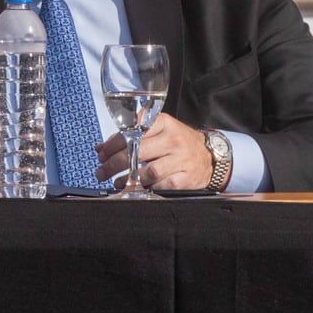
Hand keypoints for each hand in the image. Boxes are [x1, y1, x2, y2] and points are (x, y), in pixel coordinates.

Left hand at [94, 113, 213, 189]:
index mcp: (163, 123)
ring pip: (148, 171)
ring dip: (127, 179)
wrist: (211, 157)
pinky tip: (136, 188)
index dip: (113, 144)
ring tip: (116, 182)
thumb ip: (131, 136)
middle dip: (114, 164)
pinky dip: (146, 188)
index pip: (132, 131)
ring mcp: (181, 159)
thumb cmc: (179, 143)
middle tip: (102, 171)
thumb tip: (101, 148)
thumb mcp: (159, 131)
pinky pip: (160, 186)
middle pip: (137, 152)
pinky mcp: (186, 178)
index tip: (101, 153)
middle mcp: (173, 139)